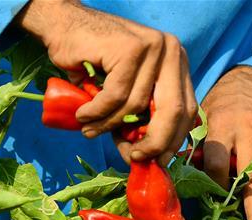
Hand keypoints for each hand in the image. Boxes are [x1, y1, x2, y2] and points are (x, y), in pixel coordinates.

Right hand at [18, 0, 196, 163]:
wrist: (63, 26)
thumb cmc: (93, 63)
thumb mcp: (123, 96)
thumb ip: (136, 121)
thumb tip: (142, 161)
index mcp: (177, 63)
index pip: (187, 109)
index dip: (173, 140)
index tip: (157, 161)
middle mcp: (171, 51)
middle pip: (173, 111)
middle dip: (154, 142)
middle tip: (133, 156)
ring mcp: (153, 47)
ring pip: (137, 105)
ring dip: (109, 125)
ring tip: (90, 130)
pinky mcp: (130, 47)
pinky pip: (116, 96)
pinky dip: (96, 112)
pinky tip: (83, 115)